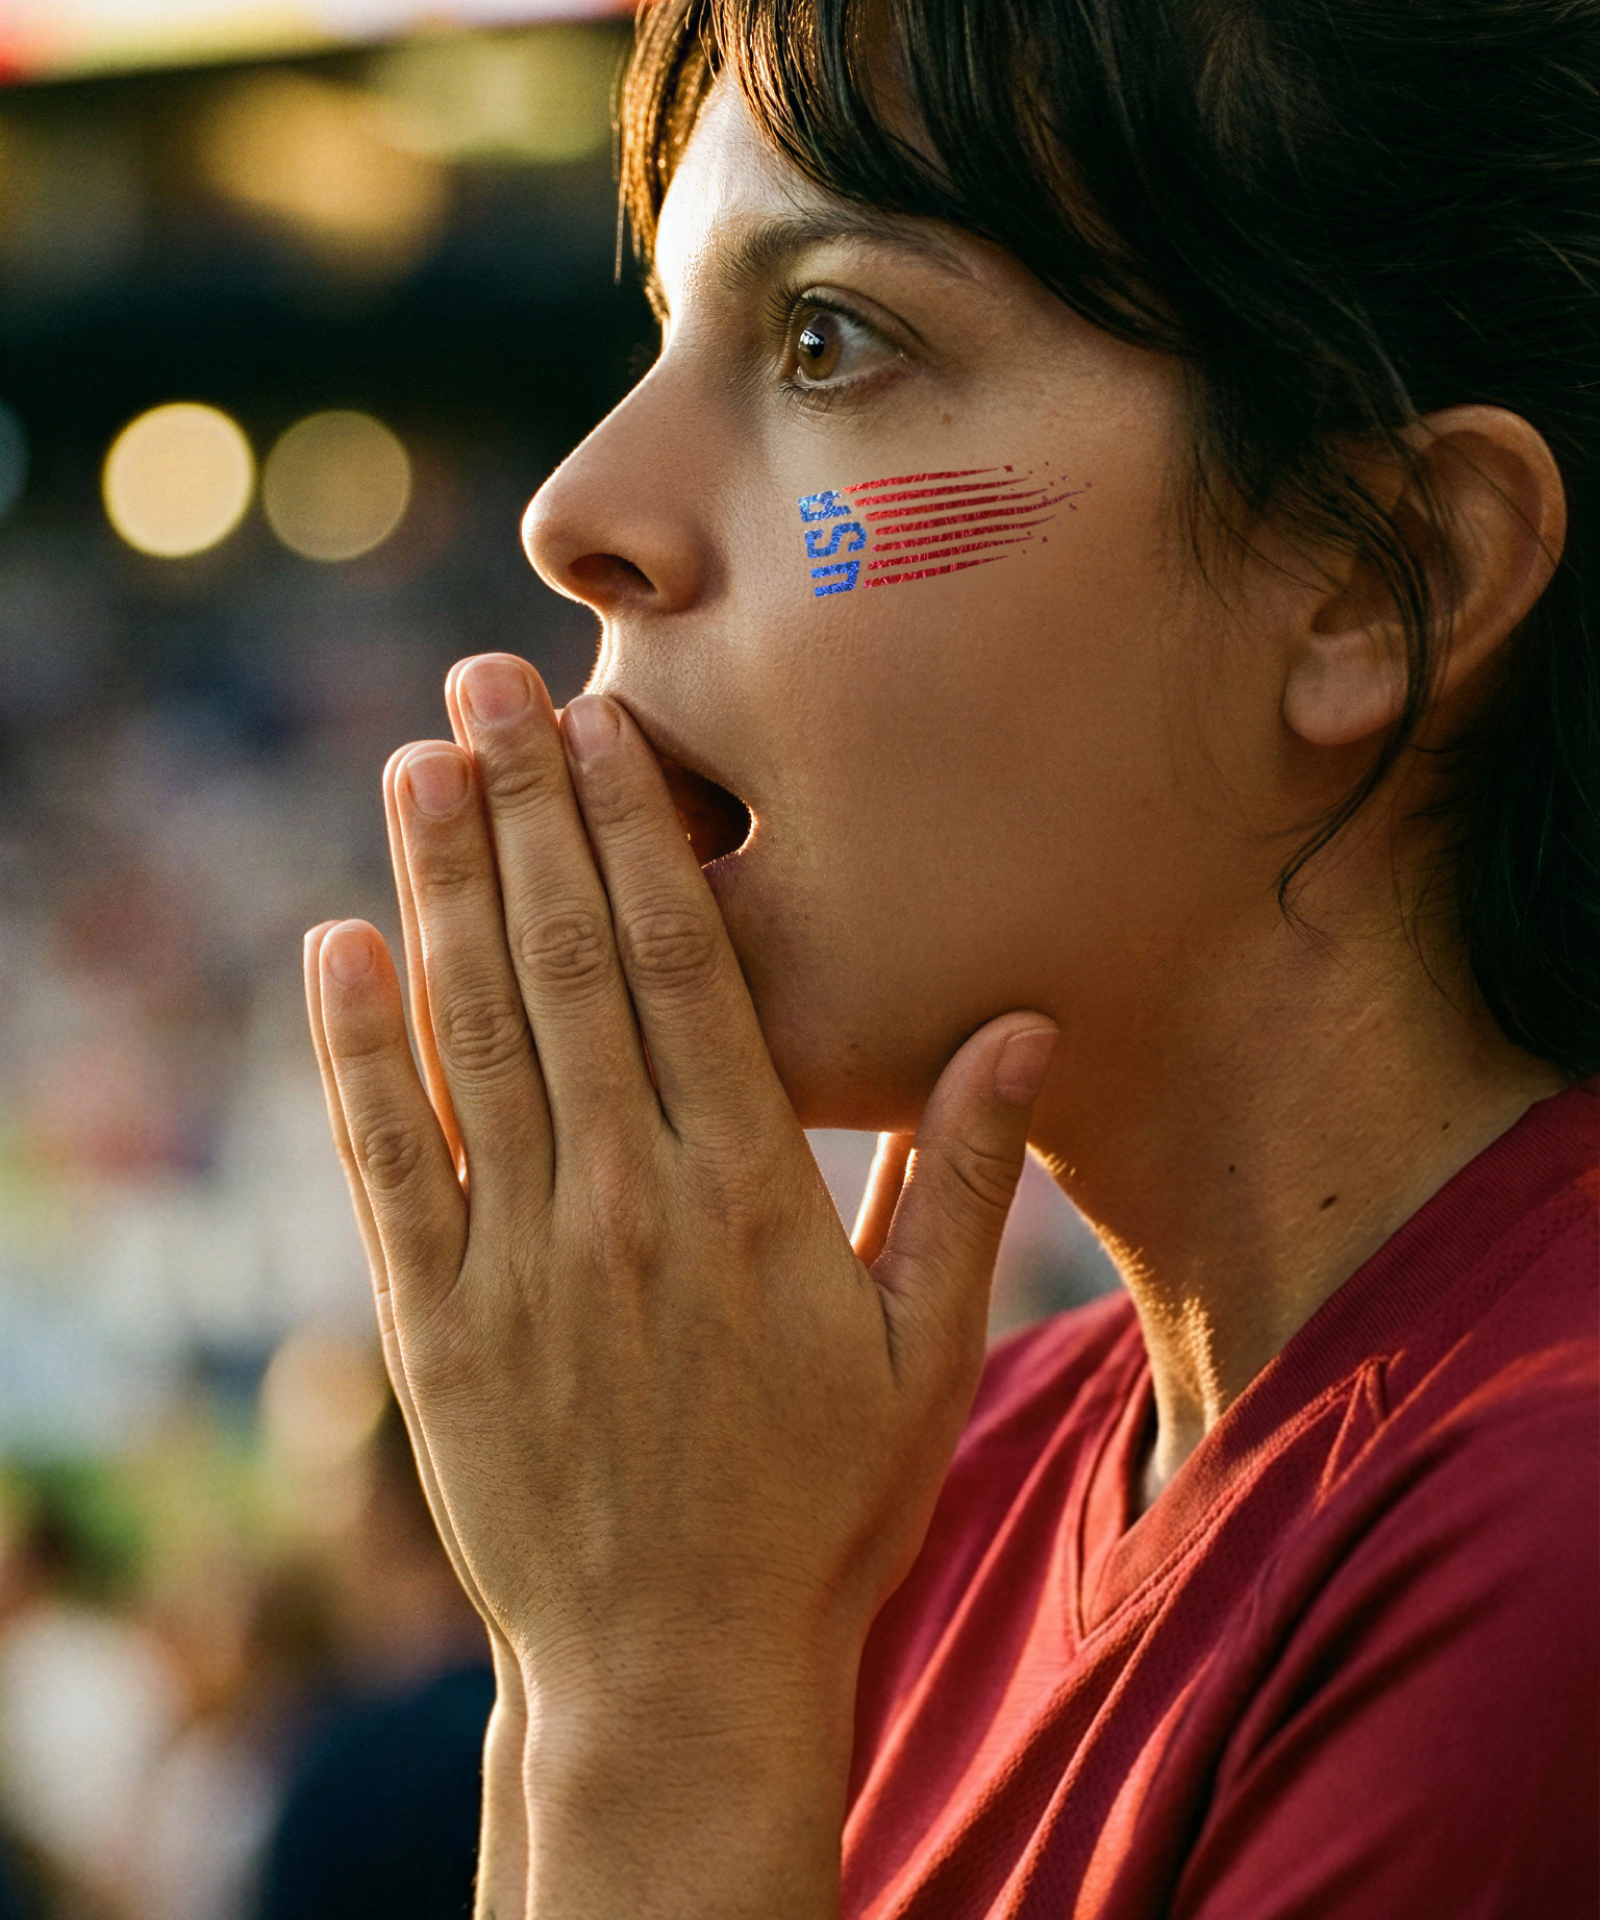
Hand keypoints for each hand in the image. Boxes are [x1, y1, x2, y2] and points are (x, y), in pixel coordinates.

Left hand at [305, 653, 1055, 1916]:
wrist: (681, 1668)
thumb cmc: (826, 1505)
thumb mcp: (928, 1347)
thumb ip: (967, 1174)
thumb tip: (1021, 1021)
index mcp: (747, 1193)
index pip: (679, 969)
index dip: (635, 837)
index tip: (604, 729)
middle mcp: (624, 1203)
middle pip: (563, 964)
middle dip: (525, 810)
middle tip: (487, 682)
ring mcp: (517, 1259)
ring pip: (469, 1033)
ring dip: (438, 888)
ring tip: (417, 765)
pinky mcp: (433, 1324)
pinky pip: (385, 1158)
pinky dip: (355, 1046)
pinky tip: (337, 943)